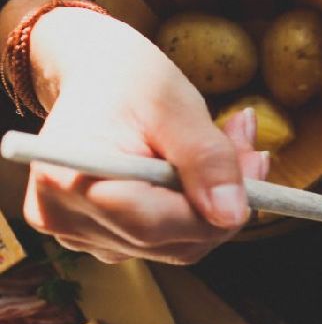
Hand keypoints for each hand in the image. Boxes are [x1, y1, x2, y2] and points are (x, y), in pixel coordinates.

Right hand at [23, 7, 267, 263]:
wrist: (97, 78)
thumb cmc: (128, 80)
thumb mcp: (174, 104)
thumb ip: (206, 159)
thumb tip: (232, 215)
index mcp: (66, 182)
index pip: (153, 225)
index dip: (214, 208)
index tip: (255, 165)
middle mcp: (65, 219)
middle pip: (172, 242)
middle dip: (224, 202)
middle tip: (251, 149)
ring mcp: (81, 236)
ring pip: (179, 246)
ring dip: (216, 205)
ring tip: (230, 146)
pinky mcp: (103, 240)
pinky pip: (169, 241)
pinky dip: (197, 210)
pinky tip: (203, 171)